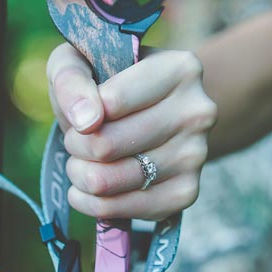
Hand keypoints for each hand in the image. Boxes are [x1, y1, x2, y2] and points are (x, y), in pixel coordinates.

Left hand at [46, 43, 217, 221]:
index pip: (110, 102)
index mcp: (182, 69)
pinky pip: (124, 211)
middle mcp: (199, 111)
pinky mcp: (188, 192)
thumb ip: (72, 79)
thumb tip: (86, 121)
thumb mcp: (81, 60)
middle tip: (78, 139)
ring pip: (110, 181)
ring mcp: (198, 155)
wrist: (149, 113)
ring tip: (84, 161)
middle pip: (107, 145)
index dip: (80, 113)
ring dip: (81, 175)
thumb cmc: (108, 82)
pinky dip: (94, 204)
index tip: (82, 110)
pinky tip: (92, 188)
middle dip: (77, 146)